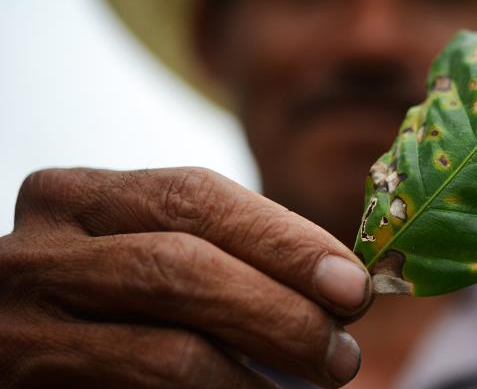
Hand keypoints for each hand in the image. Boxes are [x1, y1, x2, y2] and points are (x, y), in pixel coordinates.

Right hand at [0, 167, 369, 387]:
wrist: (21, 355)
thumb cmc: (108, 305)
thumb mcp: (149, 258)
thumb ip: (223, 256)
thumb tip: (339, 285)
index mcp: (79, 198)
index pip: (195, 197)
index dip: (284, 239)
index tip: (352, 283)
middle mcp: (36, 254)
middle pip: (181, 266)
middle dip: (281, 309)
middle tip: (342, 351)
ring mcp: (19, 329)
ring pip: (167, 351)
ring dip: (260, 373)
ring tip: (317, 380)